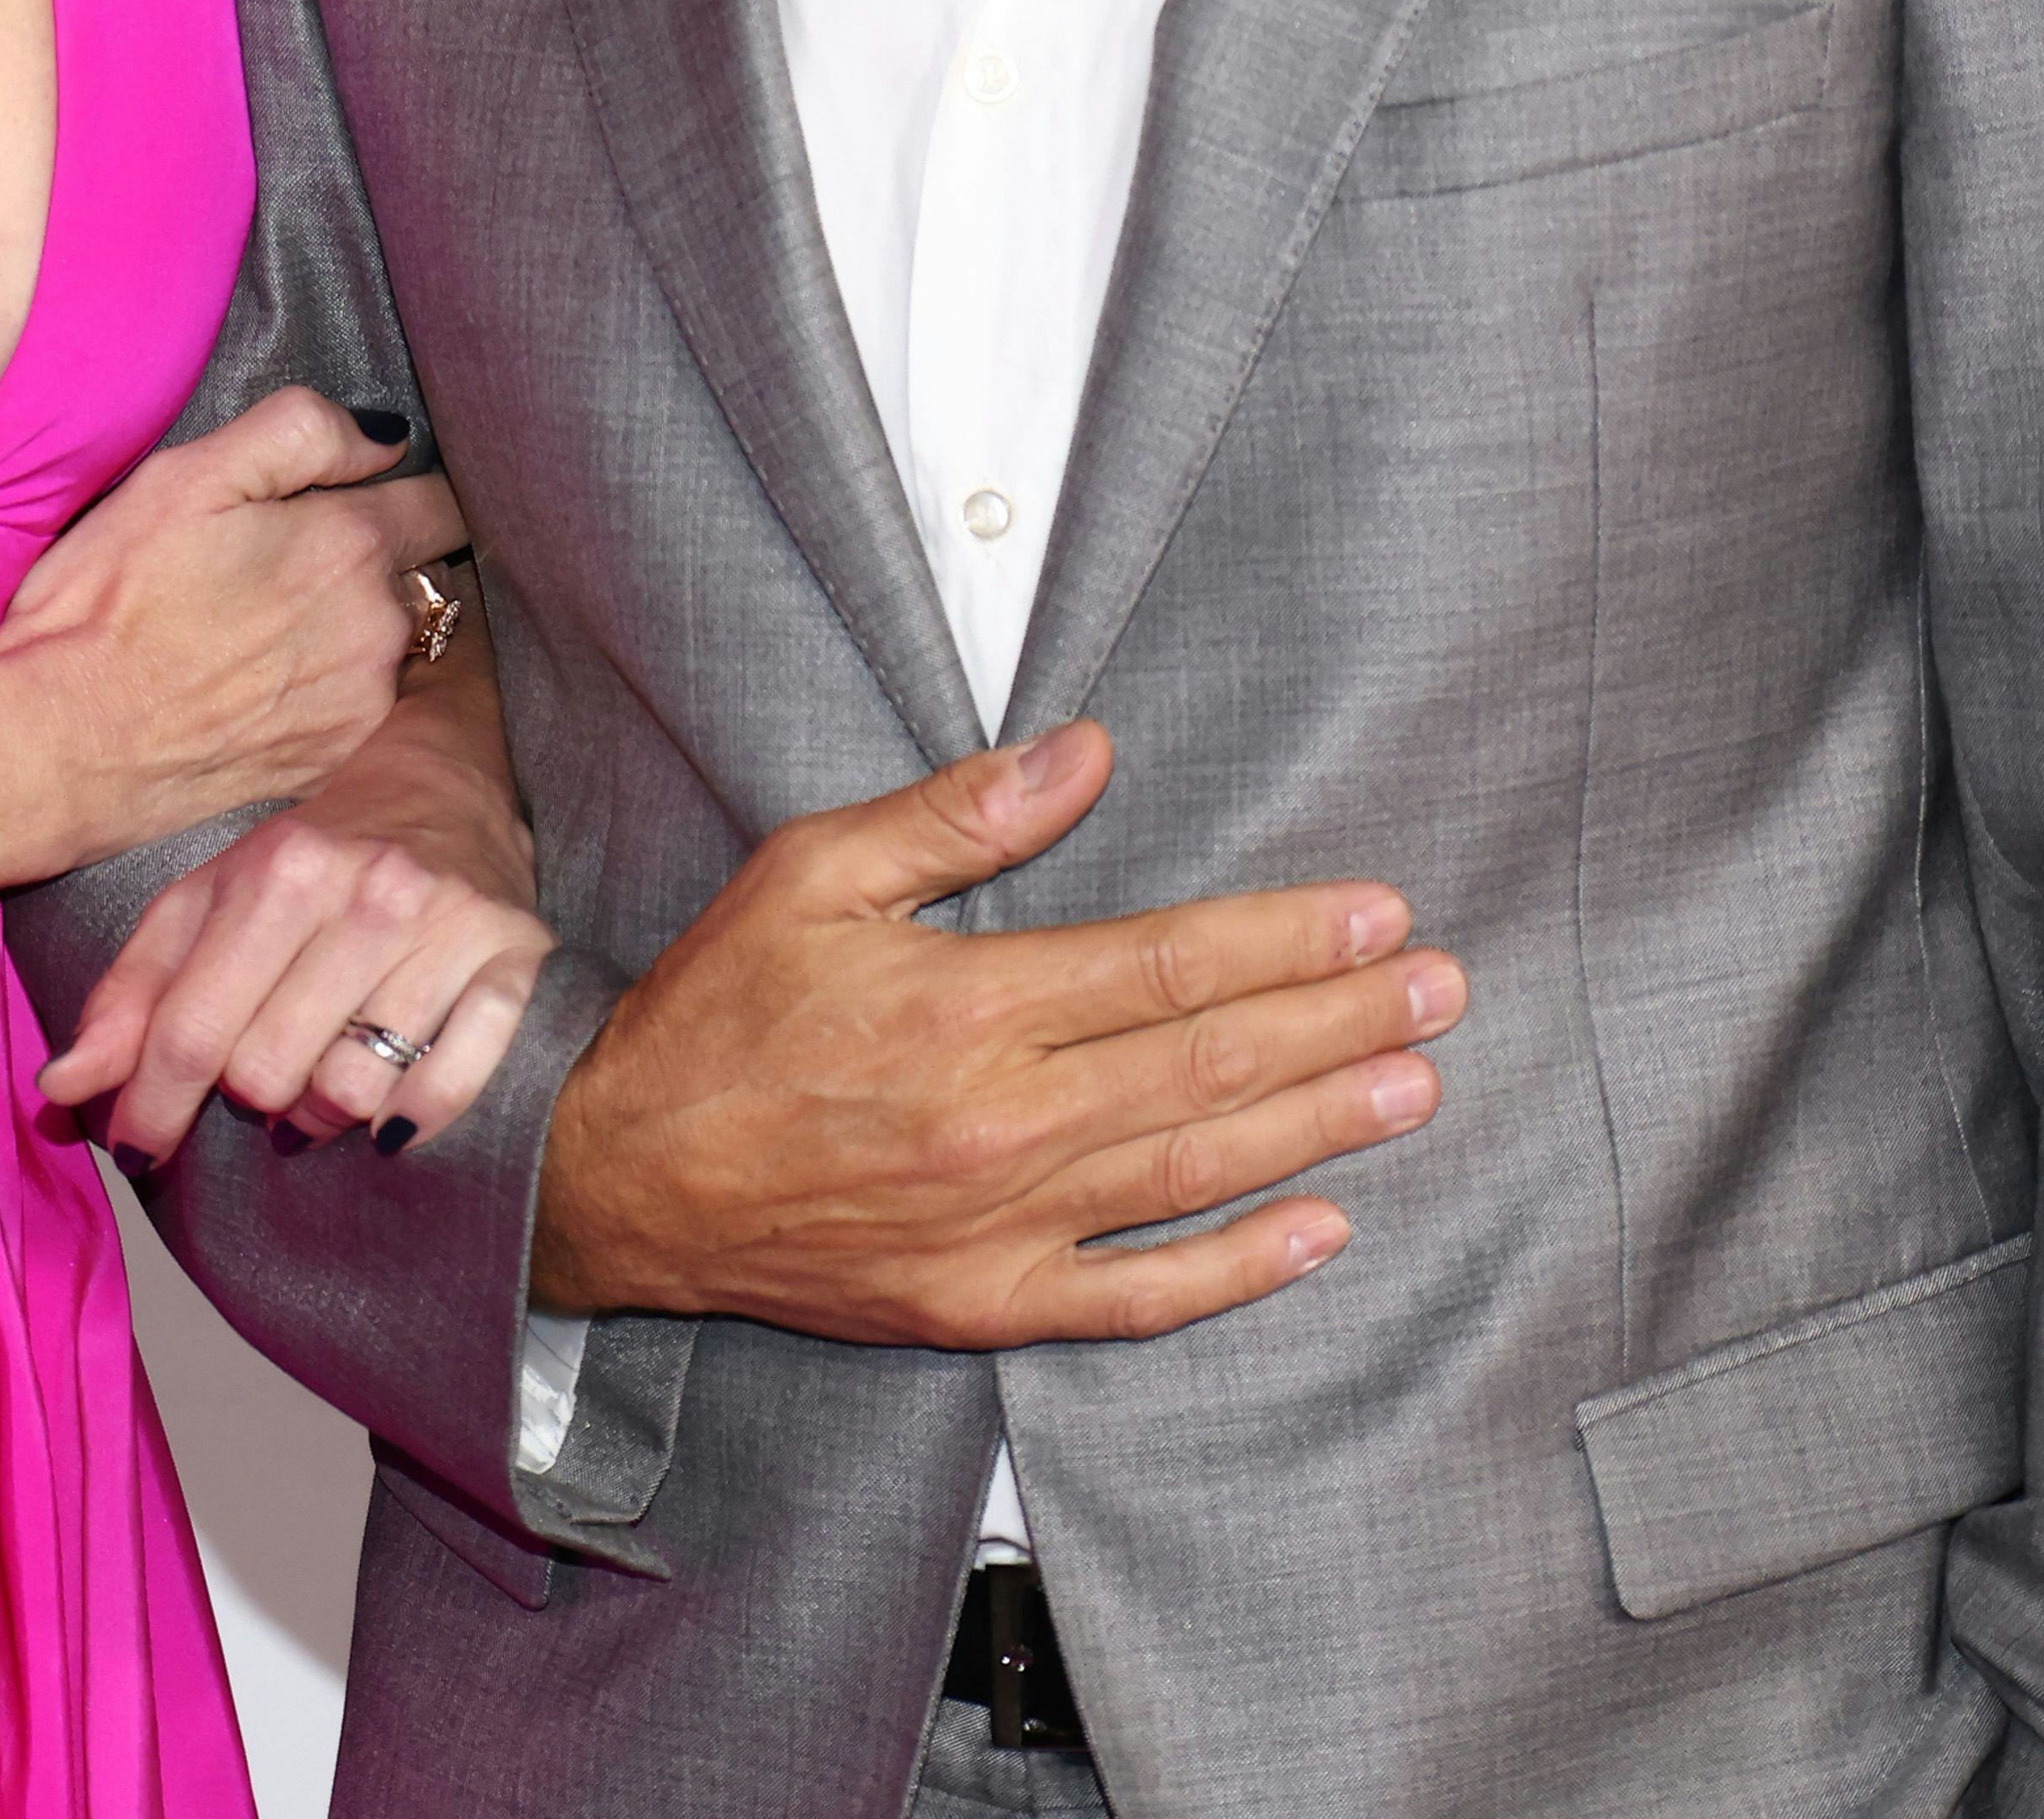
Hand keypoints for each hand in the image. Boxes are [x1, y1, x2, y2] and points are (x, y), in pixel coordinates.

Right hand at [0, 385, 465, 866]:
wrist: (61, 741)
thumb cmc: (110, 600)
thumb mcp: (189, 475)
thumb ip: (302, 433)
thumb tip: (385, 439)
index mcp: (353, 545)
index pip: (441, 503)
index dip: (404, 489)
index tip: (362, 495)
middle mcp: (379, 629)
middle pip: (422, 576)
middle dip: (379, 560)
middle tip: (290, 563)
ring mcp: (361, 706)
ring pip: (394, 644)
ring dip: (359, 628)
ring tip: (271, 628)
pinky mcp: (332, 763)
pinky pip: (363, 707)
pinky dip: (333, 690)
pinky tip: (264, 683)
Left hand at [41, 651, 548, 1170]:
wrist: (444, 785)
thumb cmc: (310, 860)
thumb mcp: (207, 900)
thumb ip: (131, 994)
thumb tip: (60, 1091)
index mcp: (283, 869)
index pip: (191, 1030)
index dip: (149, 1106)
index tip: (136, 1146)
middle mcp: (370, 892)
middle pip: (266, 1075)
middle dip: (248, 1097)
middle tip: (259, 1075)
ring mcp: (449, 929)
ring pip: (352, 1095)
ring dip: (322, 1113)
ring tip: (321, 1072)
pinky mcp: (517, 963)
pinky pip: (449, 1090)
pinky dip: (411, 1115)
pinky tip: (391, 1100)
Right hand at [531, 720, 1463, 1346]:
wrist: (617, 1176)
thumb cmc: (714, 1012)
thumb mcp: (813, 870)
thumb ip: (958, 814)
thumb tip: (1083, 752)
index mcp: (964, 1008)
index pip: (1167, 966)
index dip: (1284, 938)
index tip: (1376, 911)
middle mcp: (1000, 1123)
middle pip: (1209, 1065)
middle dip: (1339, 1022)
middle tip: (1440, 987)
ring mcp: (999, 1226)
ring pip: (1196, 1170)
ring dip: (1321, 1126)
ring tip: (1417, 1082)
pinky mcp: (981, 1303)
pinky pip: (1137, 1295)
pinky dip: (1239, 1268)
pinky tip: (1322, 1232)